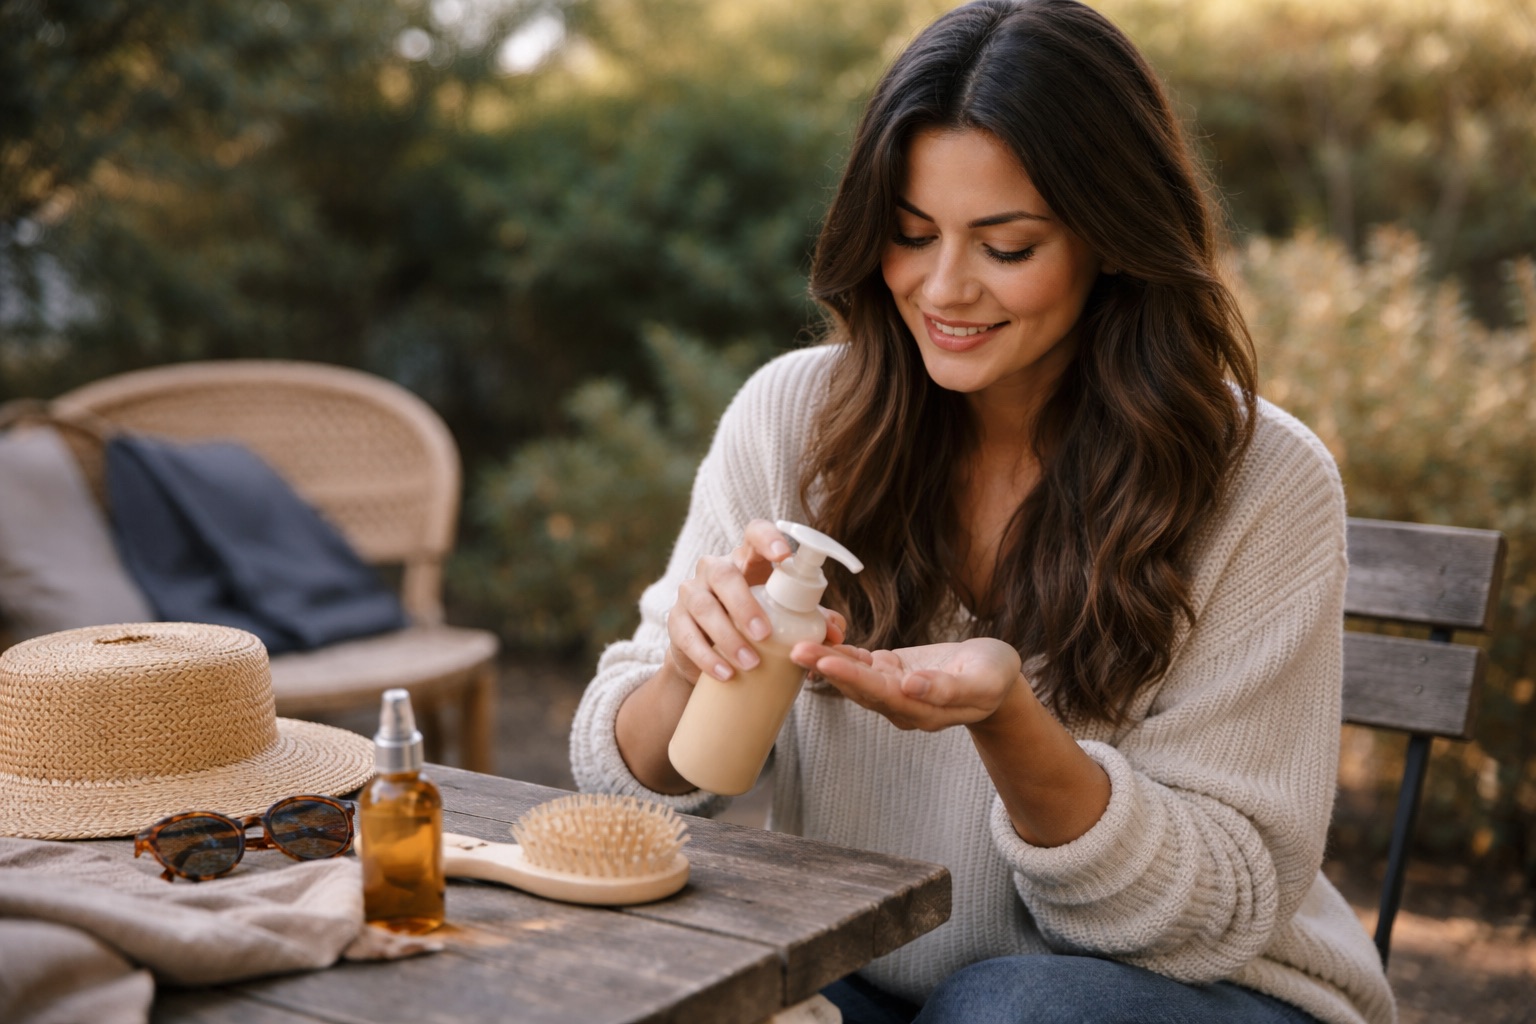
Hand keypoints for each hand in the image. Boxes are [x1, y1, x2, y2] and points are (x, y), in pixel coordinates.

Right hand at [665, 519, 846, 683]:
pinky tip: (724, 672)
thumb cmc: (755, 626)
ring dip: (728, 637)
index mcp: (747, 560)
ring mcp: (692, 593)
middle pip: (725, 575)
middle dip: (744, 605)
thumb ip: (813, 621)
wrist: (710, 656)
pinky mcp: (676, 621)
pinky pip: (686, 635)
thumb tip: (836, 633)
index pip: (754, 533)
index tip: (783, 556)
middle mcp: (715, 569)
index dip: (767, 539)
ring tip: (751, 664)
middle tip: (764, 634)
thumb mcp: (786, 619)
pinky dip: (706, 656)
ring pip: (704, 606)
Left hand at [790, 636, 1023, 731]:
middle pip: (858, 687)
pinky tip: (820, 640)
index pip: (881, 694)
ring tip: (799, 645)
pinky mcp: (890, 672)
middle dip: (828, 668)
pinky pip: (861, 664)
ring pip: (854, 676)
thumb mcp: (984, 682)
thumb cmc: (995, 678)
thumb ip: (948, 689)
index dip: (854, 679)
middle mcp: (901, 705)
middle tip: (798, 650)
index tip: (827, 663)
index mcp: (922, 711)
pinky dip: (841, 652)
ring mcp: (893, 689)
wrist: (996, 678)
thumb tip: (910, 687)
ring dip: (827, 660)